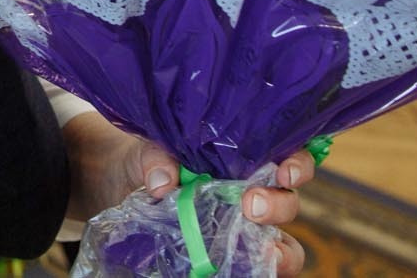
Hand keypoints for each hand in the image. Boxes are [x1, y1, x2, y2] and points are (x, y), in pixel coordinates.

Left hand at [63, 113, 310, 276]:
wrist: (118, 188)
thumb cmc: (145, 161)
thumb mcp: (145, 151)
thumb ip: (156, 158)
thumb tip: (164, 182)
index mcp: (242, 159)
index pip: (287, 157)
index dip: (297, 163)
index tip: (285, 171)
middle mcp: (252, 195)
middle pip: (288, 202)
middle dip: (280, 205)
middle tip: (251, 205)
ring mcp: (242, 230)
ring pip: (283, 245)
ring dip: (280, 251)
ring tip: (264, 252)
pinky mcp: (227, 258)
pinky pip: (251, 269)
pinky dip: (251, 271)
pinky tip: (234, 271)